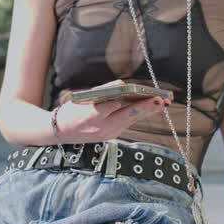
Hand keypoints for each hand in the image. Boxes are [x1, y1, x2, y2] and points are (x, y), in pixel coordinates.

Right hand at [54, 94, 170, 144]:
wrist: (61, 132)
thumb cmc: (72, 111)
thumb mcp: (81, 99)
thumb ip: (102, 93)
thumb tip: (123, 87)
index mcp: (89, 116)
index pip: (107, 108)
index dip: (119, 102)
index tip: (133, 95)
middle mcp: (100, 127)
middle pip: (126, 116)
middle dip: (145, 108)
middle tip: (160, 100)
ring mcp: (107, 134)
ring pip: (131, 120)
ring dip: (147, 111)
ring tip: (163, 103)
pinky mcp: (111, 136)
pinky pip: (127, 123)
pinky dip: (138, 114)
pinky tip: (150, 107)